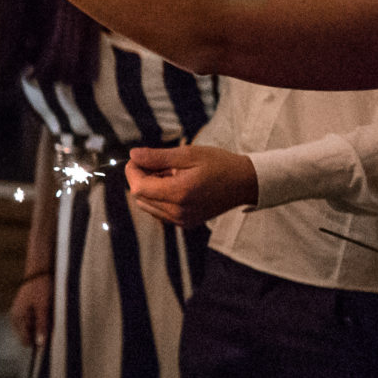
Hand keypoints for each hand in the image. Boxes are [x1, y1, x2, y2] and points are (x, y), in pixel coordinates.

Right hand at [9, 271, 52, 349]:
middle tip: (50, 322)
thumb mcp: (44, 308)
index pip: (26, 341)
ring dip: (40, 326)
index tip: (49, 336)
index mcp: (18, 318)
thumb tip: (40, 344)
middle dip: (39, 333)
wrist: (40, 271)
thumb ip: (41, 326)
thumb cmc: (42, 289)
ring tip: (48, 314)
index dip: (38, 342)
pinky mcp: (24, 309)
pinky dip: (40, 320)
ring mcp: (19, 313)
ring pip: (31, 329)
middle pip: (28, 336)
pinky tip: (46, 311)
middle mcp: (15, 318)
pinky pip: (32, 322)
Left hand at [125, 145, 258, 226]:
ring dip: (149, 188)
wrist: (245, 183)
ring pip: (147, 205)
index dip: (132, 172)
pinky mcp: (185, 223)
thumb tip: (133, 155)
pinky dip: (158, 198)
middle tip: (156, 163)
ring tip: (168, 173)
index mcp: (179, 193)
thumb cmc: (219, 164)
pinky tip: (173, 184)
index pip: (138, 187)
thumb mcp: (189, 154)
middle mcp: (178, 212)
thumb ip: (158, 157)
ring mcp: (181, 220)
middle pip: (140, 197)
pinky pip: (159, 212)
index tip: (138, 158)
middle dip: (140, 178)